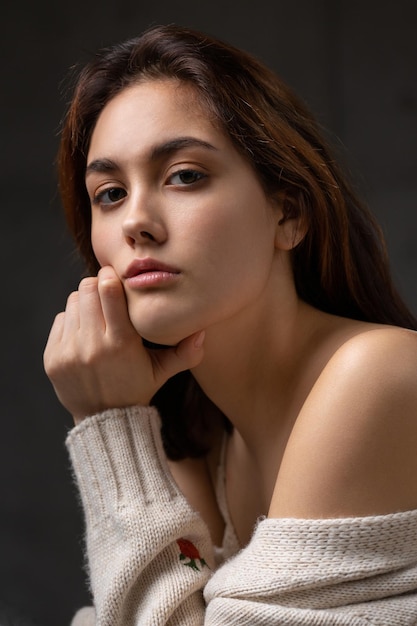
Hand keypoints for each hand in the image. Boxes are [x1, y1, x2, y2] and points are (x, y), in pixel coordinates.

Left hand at [44, 266, 204, 423]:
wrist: (104, 421)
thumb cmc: (136, 390)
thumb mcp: (162, 372)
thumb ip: (185, 353)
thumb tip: (203, 331)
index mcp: (121, 344)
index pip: (109, 292)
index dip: (110, 277)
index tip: (115, 277)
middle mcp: (93, 345)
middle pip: (86, 290)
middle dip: (97, 286)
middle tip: (107, 294)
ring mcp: (70, 351)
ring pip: (72, 302)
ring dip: (85, 303)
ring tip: (97, 316)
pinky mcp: (53, 357)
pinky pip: (61, 320)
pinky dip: (72, 320)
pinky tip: (85, 332)